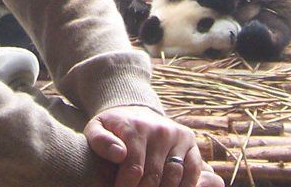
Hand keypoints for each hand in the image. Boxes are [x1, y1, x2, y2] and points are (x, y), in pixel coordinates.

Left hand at [84, 105, 223, 186]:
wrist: (136, 112)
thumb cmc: (113, 127)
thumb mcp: (97, 129)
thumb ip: (100, 141)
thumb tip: (118, 154)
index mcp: (137, 128)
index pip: (134, 170)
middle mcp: (161, 131)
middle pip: (154, 177)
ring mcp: (177, 136)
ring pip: (174, 176)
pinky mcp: (190, 141)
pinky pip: (193, 170)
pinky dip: (186, 186)